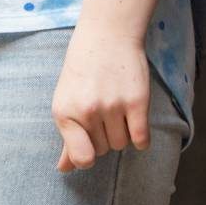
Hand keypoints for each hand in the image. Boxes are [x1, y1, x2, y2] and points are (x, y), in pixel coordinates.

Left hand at [53, 21, 152, 171]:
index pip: (82, 158)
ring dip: (123, 133)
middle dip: (105, 137)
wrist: (107, 35)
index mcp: (64, 113)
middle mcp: (87, 111)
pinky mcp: (137, 101)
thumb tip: (64, 169)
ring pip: (122, 144)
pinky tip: (136, 121)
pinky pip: (141, 139)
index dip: (88, 156)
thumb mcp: (67, 101)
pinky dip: (141, 138)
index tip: (90, 146)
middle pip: (103, 149)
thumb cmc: (84, 70)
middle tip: (105, 114)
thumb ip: (68, 138)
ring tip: (118, 110)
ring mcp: (113, 106)